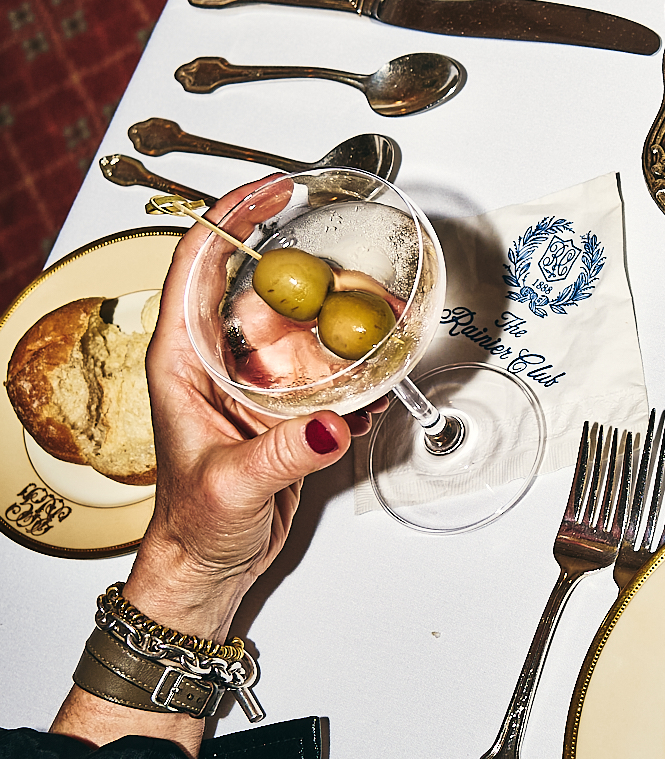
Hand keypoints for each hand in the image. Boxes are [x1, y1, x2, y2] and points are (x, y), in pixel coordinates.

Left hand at [53, 176, 385, 751]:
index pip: (201, 264)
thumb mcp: (233, 486)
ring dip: (345, 319)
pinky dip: (359, 366)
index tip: (274, 191)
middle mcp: (222, 361)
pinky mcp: (292, 412)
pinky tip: (384, 363)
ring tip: (385, 308)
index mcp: (185, 359)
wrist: (209, 567)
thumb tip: (335, 424)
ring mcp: (260, 385)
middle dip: (314, 269)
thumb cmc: (194, 525)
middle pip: (267, 289)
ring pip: (307, 330)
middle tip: (359, 258)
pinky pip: (331, 374)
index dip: (234, 218)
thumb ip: (286, 453)